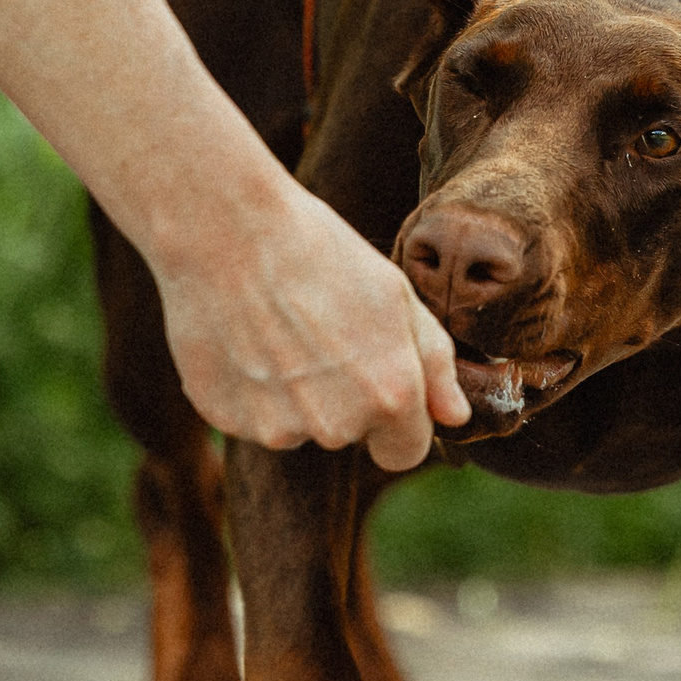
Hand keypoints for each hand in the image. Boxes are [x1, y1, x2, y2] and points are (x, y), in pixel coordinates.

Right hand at [151, 180, 469, 471]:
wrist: (226, 228)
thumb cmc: (322, 253)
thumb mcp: (397, 296)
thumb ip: (435, 364)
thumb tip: (454, 415)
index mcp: (391, 397)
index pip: (404, 452)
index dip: (397, 421)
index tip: (379, 385)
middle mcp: (336, 425)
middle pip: (349, 435)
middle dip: (344, 399)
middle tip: (320, 333)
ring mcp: (277, 427)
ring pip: (299, 427)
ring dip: (295, 395)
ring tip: (278, 329)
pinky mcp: (227, 420)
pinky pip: (252, 418)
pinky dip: (251, 389)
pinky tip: (243, 337)